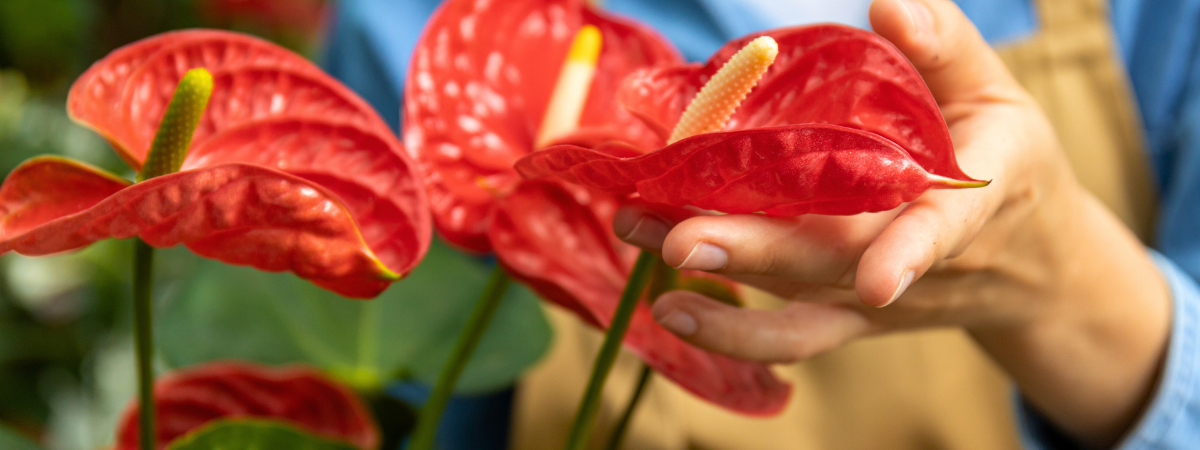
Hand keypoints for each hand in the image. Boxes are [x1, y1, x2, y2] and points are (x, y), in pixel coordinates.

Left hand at [614, 0, 1171, 445]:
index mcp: (973, 198)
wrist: (1032, 264)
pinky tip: (667, 308)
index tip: (877, 282)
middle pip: (833, 265)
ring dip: (718, 275)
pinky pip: (790, 337)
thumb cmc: (1009, 158)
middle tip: (679, 237)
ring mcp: (880, 301)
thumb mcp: (997, 93)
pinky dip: (729, 333)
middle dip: (756, 252)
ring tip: (642, 237)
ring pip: (797, 299)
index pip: (943, 229)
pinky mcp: (849, 319)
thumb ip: (946, 46)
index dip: (909, 254)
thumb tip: (886, 6)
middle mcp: (922, 264)